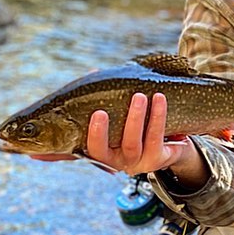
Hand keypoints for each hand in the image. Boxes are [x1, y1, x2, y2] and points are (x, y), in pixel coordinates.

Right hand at [31, 93, 205, 183]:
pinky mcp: (157, 159)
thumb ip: (105, 97)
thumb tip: (93, 72)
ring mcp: (135, 162)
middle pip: (101, 151)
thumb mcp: (121, 113)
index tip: (71, 127)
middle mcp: (114, 161)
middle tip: (100, 111)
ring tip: (140, 95)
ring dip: (135, 118)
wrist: (171, 145)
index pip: (77, 149)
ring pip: (132, 143)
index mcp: (99, 150)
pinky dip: (158, 116)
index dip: (63, 148)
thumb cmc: (138, 126)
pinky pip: (156, 137)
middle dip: (99, 132)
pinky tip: (159, 98)